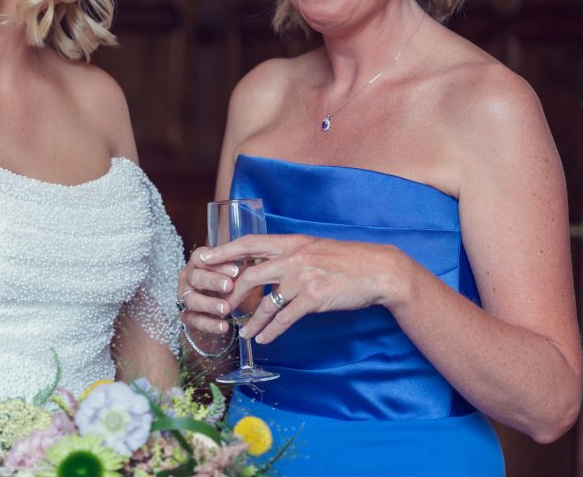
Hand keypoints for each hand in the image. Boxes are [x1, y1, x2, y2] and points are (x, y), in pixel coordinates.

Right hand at [176, 245, 239, 334]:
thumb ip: (234, 267)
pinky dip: (209, 324)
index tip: (236, 270)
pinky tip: (224, 326)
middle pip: (196, 277)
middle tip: (229, 286)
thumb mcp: (231, 272)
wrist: (218, 306)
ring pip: (192, 300)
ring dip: (209, 304)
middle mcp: (187, 278)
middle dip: (212, 281)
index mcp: (197, 263)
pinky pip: (195, 320)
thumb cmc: (226, 282)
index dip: (217, 264)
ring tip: (226, 309)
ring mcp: (184, 297)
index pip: (201, 258)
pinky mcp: (186, 316)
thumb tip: (247, 260)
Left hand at [200, 234, 411, 342]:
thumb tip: (268, 263)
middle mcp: (293, 257)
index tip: (204, 257)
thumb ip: (291, 254)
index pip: (249, 243)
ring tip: (242, 333)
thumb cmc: (347, 260)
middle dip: (231, 293)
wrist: (377, 270)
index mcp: (291, 242)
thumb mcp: (315, 248)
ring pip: (265, 302)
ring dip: (251, 321)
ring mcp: (302, 277)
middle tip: (218, 306)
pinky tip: (263, 340)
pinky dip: (271, 331)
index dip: (225, 250)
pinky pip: (285, 318)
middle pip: (250, 275)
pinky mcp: (313, 298)